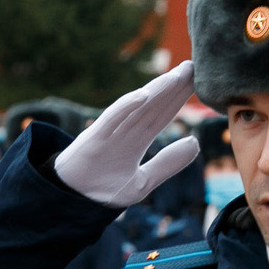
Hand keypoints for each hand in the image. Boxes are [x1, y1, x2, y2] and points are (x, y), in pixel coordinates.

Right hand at [54, 61, 201, 208]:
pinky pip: (111, 118)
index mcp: (136, 140)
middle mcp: (124, 131)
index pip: (161, 114)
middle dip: (172, 87)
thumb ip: (168, 163)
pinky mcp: (94, 138)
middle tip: (193, 66)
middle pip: (152, 105)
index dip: (178, 98)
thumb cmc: (102, 191)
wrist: (71, 203)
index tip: (197, 81)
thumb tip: (195, 143)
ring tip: (177, 75)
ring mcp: (110, 132)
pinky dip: (126, 106)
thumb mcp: (143, 181)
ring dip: (156, 90)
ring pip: (137, 107)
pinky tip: (143, 94)